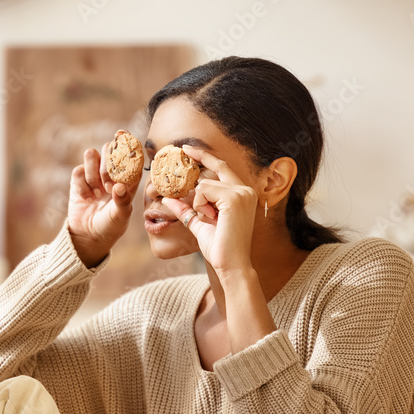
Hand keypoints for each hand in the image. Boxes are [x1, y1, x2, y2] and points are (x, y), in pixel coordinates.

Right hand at [66, 144, 137, 267]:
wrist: (88, 236)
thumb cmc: (110, 226)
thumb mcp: (120, 217)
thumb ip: (122, 201)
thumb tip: (119, 186)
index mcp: (128, 177)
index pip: (129, 153)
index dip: (126, 141)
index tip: (120, 134)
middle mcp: (111, 172)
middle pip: (108, 148)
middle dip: (107, 165)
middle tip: (108, 187)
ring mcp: (94, 174)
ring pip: (91, 154)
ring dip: (93, 174)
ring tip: (97, 194)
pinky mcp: (78, 179)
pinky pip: (78, 170)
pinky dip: (82, 185)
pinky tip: (87, 199)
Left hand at [160, 145, 258, 275]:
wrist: (231, 265)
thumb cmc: (219, 248)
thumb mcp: (199, 224)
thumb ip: (186, 209)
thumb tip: (168, 198)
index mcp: (242, 193)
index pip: (221, 167)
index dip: (204, 156)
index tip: (186, 149)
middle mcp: (246, 189)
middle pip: (209, 175)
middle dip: (198, 195)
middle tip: (208, 215)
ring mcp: (242, 192)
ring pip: (204, 185)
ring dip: (200, 205)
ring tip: (213, 221)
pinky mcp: (235, 197)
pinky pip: (203, 191)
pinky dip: (201, 206)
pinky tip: (212, 219)